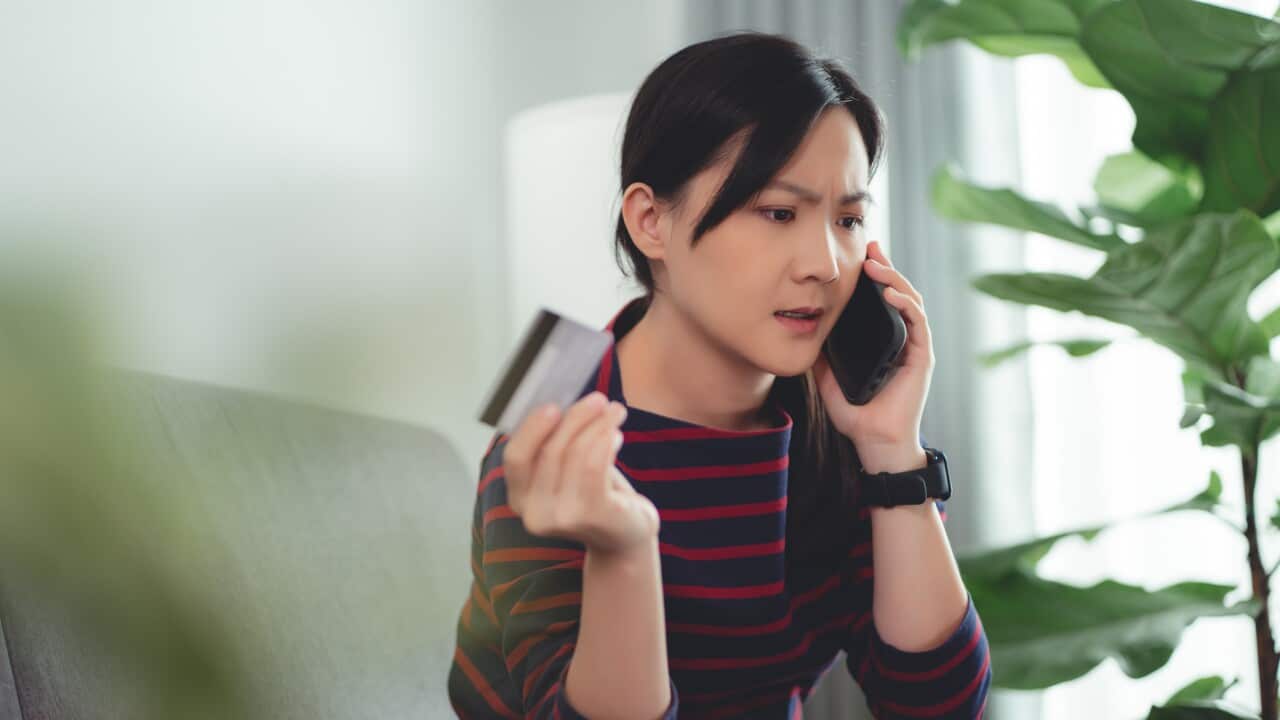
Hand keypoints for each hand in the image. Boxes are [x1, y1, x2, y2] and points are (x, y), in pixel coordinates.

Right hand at [501, 391, 659, 555]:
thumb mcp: (567, 470)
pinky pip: (594, 465)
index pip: (515, 458)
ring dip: (598, 425)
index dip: (531, 428)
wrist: (625, 536)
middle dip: (576, 417)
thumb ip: (555, 443)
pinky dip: (607, 441)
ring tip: (615, 412)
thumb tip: (562, 398)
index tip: (554, 404)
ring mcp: (561, 518)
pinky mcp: (591, 516)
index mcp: (520, 498)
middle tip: (599, 399)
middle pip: (549, 450)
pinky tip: (617, 434)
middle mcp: (534, 513)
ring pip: (575, 454)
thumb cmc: (596, 494)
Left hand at [812, 239, 934, 451]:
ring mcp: (914, 346)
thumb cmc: (856, 414)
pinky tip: (891, 293)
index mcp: (883, 340)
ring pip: (911, 300)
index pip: (882, 299)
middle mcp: (901, 338)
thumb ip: (820, 355)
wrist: (874, 441)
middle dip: (885, 267)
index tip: (860, 255)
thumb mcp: (828, 378)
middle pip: (899, 292)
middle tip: (869, 248)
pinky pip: (918, 323)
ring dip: (895, 279)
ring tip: (876, 264)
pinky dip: (906, 304)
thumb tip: (803, 332)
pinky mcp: (921, 357)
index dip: (874, 275)